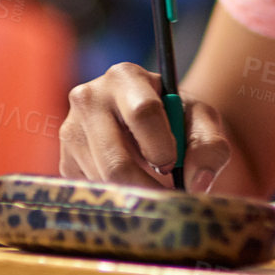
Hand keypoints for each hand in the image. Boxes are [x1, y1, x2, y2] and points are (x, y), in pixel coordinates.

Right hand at [59, 62, 231, 192]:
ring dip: (133, 195)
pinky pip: (90, 193)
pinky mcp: (64, 160)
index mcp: (125, 76)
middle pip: (116, 160)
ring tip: (152, 187)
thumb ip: (210, 145)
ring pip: (103, 181)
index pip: (143, 112)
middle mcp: (90, 97)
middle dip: (147, 188)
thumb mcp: (201, 121)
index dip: (162, 146)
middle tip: (167, 198)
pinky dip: (116, 198)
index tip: (174, 165)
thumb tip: (197, 182)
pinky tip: (130, 185)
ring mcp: (71, 130)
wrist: (149, 125)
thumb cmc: (176, 118)